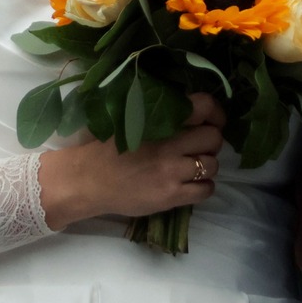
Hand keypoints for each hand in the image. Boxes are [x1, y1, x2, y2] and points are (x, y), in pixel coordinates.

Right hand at [36, 92, 225, 229]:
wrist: (86, 180)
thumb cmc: (105, 149)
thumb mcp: (131, 121)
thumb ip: (159, 115)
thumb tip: (190, 112)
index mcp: (158, 120)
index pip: (204, 107)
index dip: (216, 113)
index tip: (212, 120)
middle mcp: (169, 143)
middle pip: (214, 138)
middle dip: (210, 142)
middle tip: (197, 148)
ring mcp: (171, 171)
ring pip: (213, 165)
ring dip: (206, 166)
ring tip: (191, 168)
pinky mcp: (171, 196)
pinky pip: (206, 190)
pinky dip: (203, 187)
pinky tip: (189, 185)